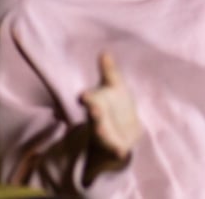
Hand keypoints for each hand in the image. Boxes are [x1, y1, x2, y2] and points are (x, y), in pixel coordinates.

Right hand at [80, 53, 141, 185]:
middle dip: (94, 112)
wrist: (122, 132)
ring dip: (101, 130)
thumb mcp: (114, 86)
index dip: (88, 97)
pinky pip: (115, 149)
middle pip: (94, 116)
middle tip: (93, 108)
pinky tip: (121, 151)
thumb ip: (109, 72)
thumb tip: (104, 52)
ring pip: (101, 132)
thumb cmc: (115, 105)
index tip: (83, 95)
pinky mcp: (115, 146)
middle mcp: (97, 119)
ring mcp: (105, 134)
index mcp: (97, 103)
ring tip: (100, 130)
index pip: (91, 98)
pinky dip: (117, 150)